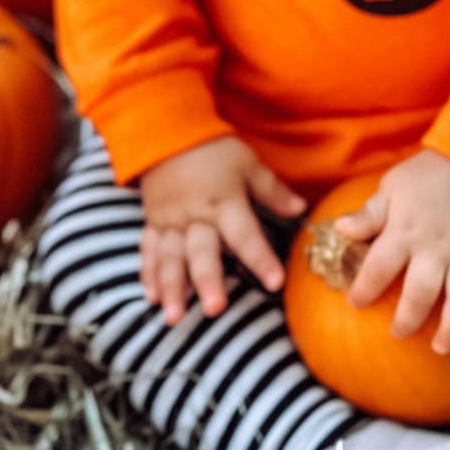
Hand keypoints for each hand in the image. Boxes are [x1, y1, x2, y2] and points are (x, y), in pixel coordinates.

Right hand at [139, 136, 306, 325]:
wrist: (168, 132)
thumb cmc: (213, 150)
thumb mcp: (248, 164)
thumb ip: (272, 191)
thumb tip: (301, 209)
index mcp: (225, 202)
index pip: (245, 234)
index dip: (260, 258)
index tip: (275, 283)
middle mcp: (196, 215)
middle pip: (202, 251)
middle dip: (207, 280)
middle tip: (215, 309)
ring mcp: (171, 221)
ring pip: (170, 257)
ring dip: (171, 287)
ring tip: (174, 317)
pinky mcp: (153, 222)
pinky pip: (149, 250)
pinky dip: (148, 274)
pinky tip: (152, 298)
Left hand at [334, 151, 449, 354]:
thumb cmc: (428, 175)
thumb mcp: (392, 187)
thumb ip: (369, 214)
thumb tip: (339, 229)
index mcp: (406, 231)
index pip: (378, 267)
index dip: (363, 289)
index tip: (355, 303)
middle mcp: (438, 246)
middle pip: (421, 292)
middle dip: (407, 319)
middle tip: (398, 332)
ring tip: (441, 346)